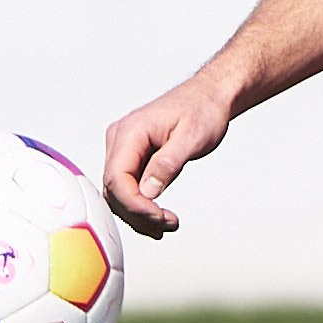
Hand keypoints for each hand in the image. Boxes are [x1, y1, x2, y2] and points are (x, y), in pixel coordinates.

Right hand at [100, 72, 235, 235]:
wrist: (209, 96)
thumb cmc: (202, 110)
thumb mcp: (191, 139)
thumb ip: (167, 165)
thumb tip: (147, 193)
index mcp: (130, 132)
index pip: (117, 178)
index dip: (135, 205)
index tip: (159, 218)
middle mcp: (120, 139)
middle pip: (114, 189)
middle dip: (138, 213)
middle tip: (167, 225)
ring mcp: (123, 147)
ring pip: (118, 192)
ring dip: (138, 214)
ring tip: (166, 225)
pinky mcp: (131, 156)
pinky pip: (127, 186)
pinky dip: (140, 205)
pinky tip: (157, 218)